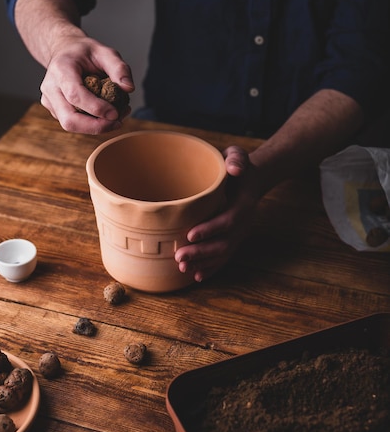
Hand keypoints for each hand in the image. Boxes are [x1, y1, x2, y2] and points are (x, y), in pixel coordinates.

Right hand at [40, 34, 134, 133]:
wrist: (65, 53)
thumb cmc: (84, 52)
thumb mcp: (104, 51)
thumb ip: (119, 68)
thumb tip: (128, 89)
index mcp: (61, 69)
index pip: (75, 95)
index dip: (96, 108)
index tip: (115, 113)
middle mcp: (51, 87)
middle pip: (69, 119)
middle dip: (95, 126)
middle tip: (117, 122)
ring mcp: (50, 101)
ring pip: (70, 125)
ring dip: (96, 127)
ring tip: (116, 118)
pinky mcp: (55, 110)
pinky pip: (74, 124)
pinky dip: (91, 124)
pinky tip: (105, 115)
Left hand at [175, 145, 262, 281]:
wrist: (252, 179)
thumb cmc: (238, 166)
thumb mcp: (238, 155)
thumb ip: (236, 159)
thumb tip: (234, 169)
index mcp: (244, 203)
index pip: (229, 220)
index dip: (210, 229)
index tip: (190, 235)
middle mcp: (245, 222)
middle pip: (225, 243)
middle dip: (202, 252)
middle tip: (179, 257)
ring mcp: (240, 233)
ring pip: (223, 254)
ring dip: (203, 263)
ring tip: (183, 268)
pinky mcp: (234, 239)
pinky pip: (223, 257)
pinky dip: (211, 268)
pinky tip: (197, 276)